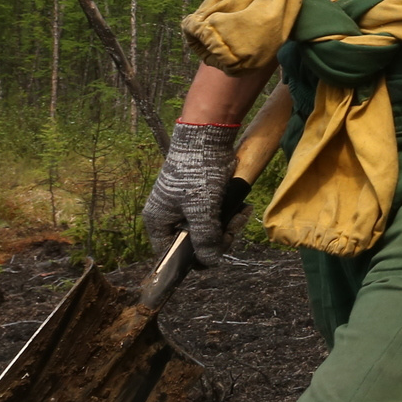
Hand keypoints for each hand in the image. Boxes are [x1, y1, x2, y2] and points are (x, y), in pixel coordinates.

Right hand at [143, 122, 239, 268]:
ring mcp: (187, 207)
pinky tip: (242, 208)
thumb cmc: (197, 173)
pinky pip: (216, 216)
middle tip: (233, 231)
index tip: (213, 255)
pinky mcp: (203, 199)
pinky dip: (230, 215)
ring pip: (209, 231)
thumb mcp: (201, 210)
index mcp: (158, 221)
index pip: (169, 254)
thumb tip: (209, 262)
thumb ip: (204, 238)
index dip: (191, 259)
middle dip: (218, 239)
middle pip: (194, 244)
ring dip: (228, 227)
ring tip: (241, 214)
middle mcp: (170, 217)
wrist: (207, 139)